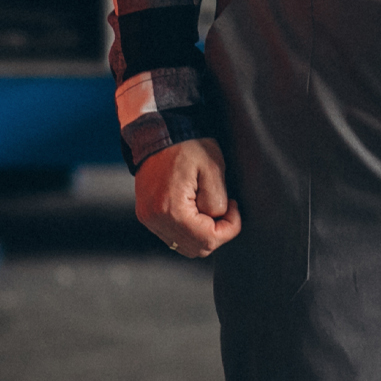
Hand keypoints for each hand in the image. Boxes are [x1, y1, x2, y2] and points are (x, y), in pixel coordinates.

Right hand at [136, 138, 241, 259]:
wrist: (159, 131)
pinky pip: (172, 235)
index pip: (208, 240)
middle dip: (216, 232)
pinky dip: (188, 229)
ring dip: (202, 233)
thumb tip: (218, 220)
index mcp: (172, 210)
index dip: (229, 228)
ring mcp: (148, 218)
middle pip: (196, 248)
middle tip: (224, 208)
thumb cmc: (187, 145)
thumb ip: (217, 202)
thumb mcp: (213, 168)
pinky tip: (195, 208)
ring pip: (184, 245)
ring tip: (208, 205)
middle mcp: (155, 219)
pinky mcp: (146, 214)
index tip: (234, 207)